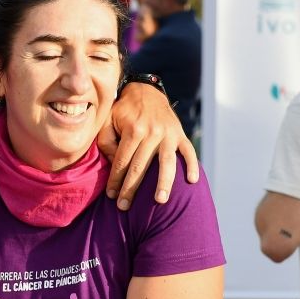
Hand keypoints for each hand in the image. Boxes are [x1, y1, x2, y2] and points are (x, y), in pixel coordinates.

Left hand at [101, 82, 198, 208]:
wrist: (145, 91)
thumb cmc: (122, 111)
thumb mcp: (107, 121)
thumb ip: (107, 143)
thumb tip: (115, 165)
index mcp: (133, 129)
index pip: (122, 161)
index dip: (115, 180)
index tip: (111, 196)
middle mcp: (153, 132)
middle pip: (141, 166)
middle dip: (131, 189)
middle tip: (124, 207)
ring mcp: (169, 134)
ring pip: (167, 162)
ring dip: (163, 183)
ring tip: (160, 201)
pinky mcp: (180, 134)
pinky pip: (188, 152)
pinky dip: (192, 165)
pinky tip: (192, 181)